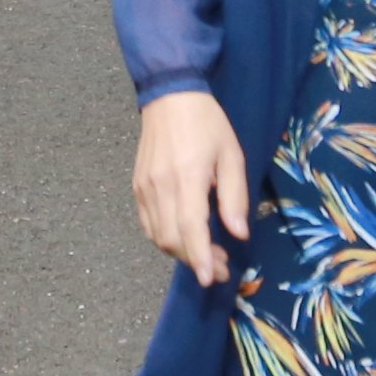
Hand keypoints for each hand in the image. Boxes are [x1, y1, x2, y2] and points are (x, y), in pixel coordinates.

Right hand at [133, 90, 249, 285]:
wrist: (170, 97)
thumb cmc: (207, 124)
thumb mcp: (232, 155)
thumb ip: (234, 196)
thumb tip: (238, 234)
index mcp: (187, 176)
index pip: (189, 227)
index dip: (199, 257)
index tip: (209, 278)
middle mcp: (160, 186)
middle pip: (171, 239)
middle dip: (195, 260)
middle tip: (220, 269)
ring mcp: (144, 188)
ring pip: (158, 236)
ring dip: (181, 253)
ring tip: (208, 256)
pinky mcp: (137, 188)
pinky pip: (148, 224)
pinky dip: (166, 239)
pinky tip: (185, 238)